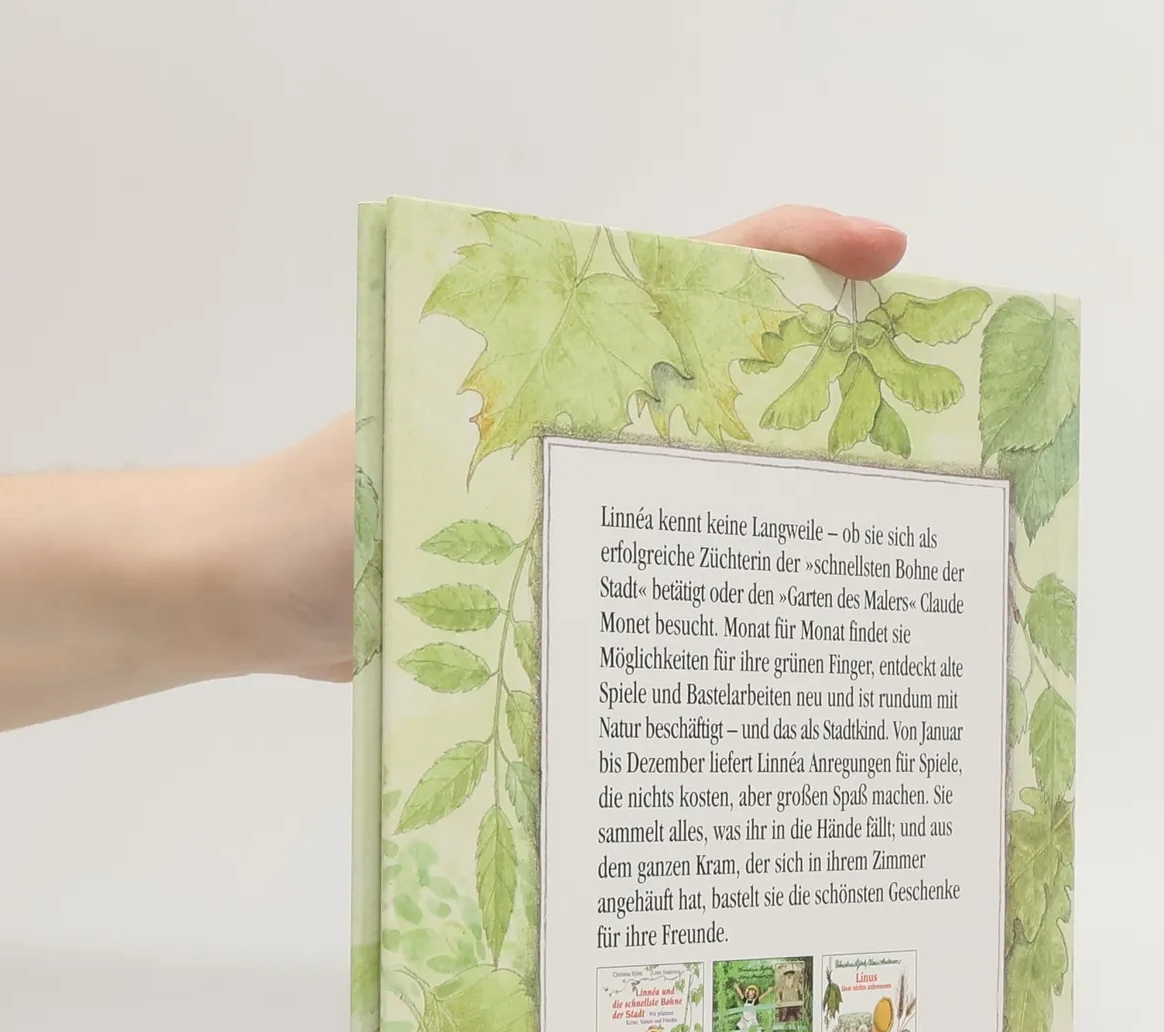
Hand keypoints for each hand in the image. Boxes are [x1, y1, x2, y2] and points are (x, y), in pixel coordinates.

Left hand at [246, 207, 908, 683]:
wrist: (242, 593)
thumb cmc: (313, 517)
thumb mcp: (429, 474)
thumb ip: (526, 477)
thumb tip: (649, 516)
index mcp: (555, 353)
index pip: (694, 270)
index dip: (800, 249)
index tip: (891, 259)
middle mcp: (578, 410)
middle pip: (728, 375)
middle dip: (827, 396)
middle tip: (920, 451)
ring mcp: (572, 484)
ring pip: (702, 477)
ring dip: (780, 509)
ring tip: (872, 558)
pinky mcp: (557, 561)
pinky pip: (654, 565)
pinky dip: (712, 595)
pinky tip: (768, 650)